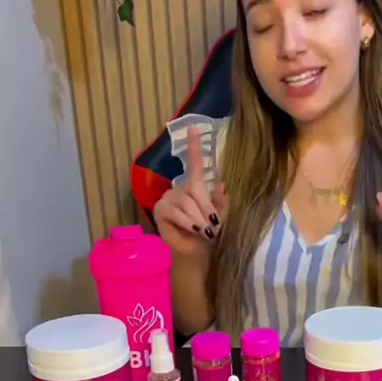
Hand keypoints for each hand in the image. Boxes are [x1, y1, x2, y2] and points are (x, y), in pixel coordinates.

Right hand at [153, 126, 227, 256]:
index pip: (194, 164)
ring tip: (204, 231)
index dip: (194, 147)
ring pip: (186, 203)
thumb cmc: (207, 233)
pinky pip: (176, 212)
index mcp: (194, 186)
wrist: (194, 251)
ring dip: (198, 219)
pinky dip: (187, 222)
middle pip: (194, 189)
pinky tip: (193, 230)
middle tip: (213, 225)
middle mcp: (180, 188)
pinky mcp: (160, 209)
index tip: (194, 128)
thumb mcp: (220, 217)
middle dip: (206, 208)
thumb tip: (221, 184)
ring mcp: (168, 198)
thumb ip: (221, 202)